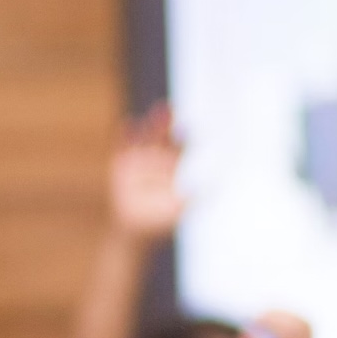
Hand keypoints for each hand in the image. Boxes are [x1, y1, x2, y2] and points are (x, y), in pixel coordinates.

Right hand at [109, 103, 185, 243]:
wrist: (134, 229)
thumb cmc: (160, 219)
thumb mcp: (178, 207)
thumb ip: (191, 196)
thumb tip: (215, 187)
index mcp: (170, 166)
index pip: (179, 147)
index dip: (183, 138)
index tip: (188, 129)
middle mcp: (155, 158)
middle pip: (161, 137)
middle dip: (164, 123)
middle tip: (169, 108)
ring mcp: (137, 160)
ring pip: (144, 138)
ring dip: (149, 125)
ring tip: (156, 112)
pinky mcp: (121, 164)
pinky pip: (122, 147)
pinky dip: (125, 136)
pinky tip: (130, 124)